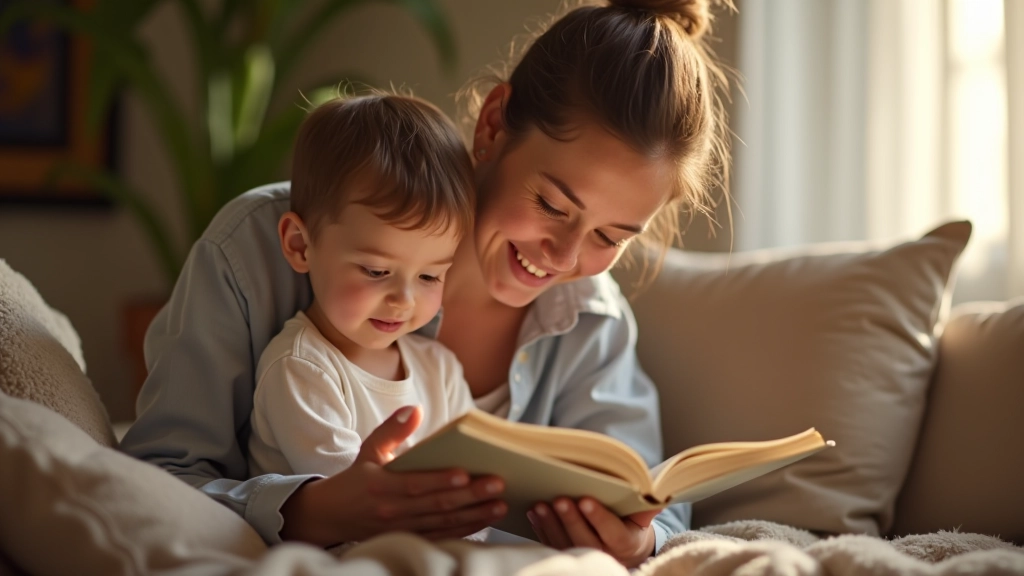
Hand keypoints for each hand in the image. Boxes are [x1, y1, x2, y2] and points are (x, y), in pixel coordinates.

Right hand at [279, 405, 506, 545]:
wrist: (333, 516)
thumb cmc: (357, 477)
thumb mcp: (369, 449)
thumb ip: (392, 429)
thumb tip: (414, 409)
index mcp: (381, 486)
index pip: (414, 484)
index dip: (439, 480)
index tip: (465, 472)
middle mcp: (392, 511)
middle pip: (435, 505)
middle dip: (469, 495)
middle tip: (498, 484)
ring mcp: (401, 529)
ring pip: (443, 524)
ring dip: (474, 515)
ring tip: (500, 504)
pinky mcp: (409, 539)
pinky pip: (441, 536)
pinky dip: (465, 530)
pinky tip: (486, 520)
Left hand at [527, 497, 658, 568]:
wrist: (624, 550)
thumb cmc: (631, 525)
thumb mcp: (643, 517)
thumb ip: (648, 506)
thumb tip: (657, 491)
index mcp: (624, 544)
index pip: (612, 532)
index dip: (599, 517)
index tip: (586, 499)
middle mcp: (603, 555)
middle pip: (584, 539)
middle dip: (570, 519)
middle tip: (559, 499)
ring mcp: (584, 557)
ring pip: (565, 543)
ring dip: (551, 524)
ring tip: (540, 505)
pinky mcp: (568, 556)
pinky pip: (552, 545)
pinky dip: (541, 530)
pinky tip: (534, 514)